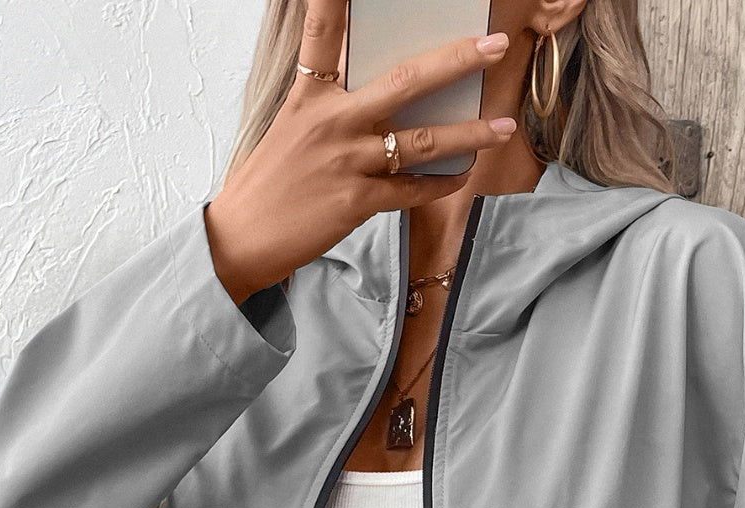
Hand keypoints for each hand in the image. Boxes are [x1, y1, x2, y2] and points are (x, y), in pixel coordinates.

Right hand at [203, 0, 517, 301]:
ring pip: (424, 141)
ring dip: (470, 134)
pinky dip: (440, 184)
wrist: (241, 238)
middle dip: (456, 61)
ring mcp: (347, 161)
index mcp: (310, 95)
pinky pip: (412, 190)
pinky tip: (462, 176)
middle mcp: (332, 121)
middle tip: (494, 47)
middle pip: (406, 81)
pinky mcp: (356, 202)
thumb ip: (332, 107)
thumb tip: (383, 99)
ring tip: (503, 127)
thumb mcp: (291, 128)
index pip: (324, 31)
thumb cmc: (268, 184)